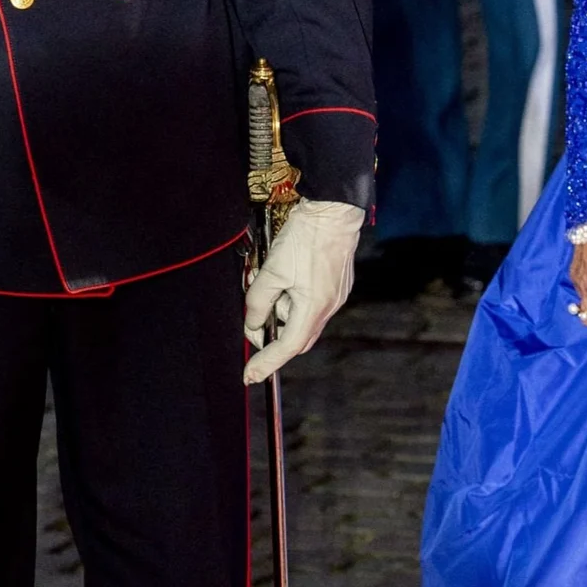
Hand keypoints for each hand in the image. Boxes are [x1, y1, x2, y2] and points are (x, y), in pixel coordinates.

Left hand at [244, 199, 363, 383]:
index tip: (250, 375)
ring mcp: (335, 297)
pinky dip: (292, 300)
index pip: (286, 347)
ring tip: (266, 283)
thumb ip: (258, 300)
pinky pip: (310, 304)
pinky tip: (283, 278)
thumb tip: (253, 324)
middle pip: (296, 337)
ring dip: (281, 311)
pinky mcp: (336, 285)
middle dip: (273, 335)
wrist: (333, 211)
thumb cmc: (305, 236)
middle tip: (252, 323)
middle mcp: (328, 307)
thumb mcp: (272, 269)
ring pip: (302, 318)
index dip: (266, 363)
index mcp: (314, 307)